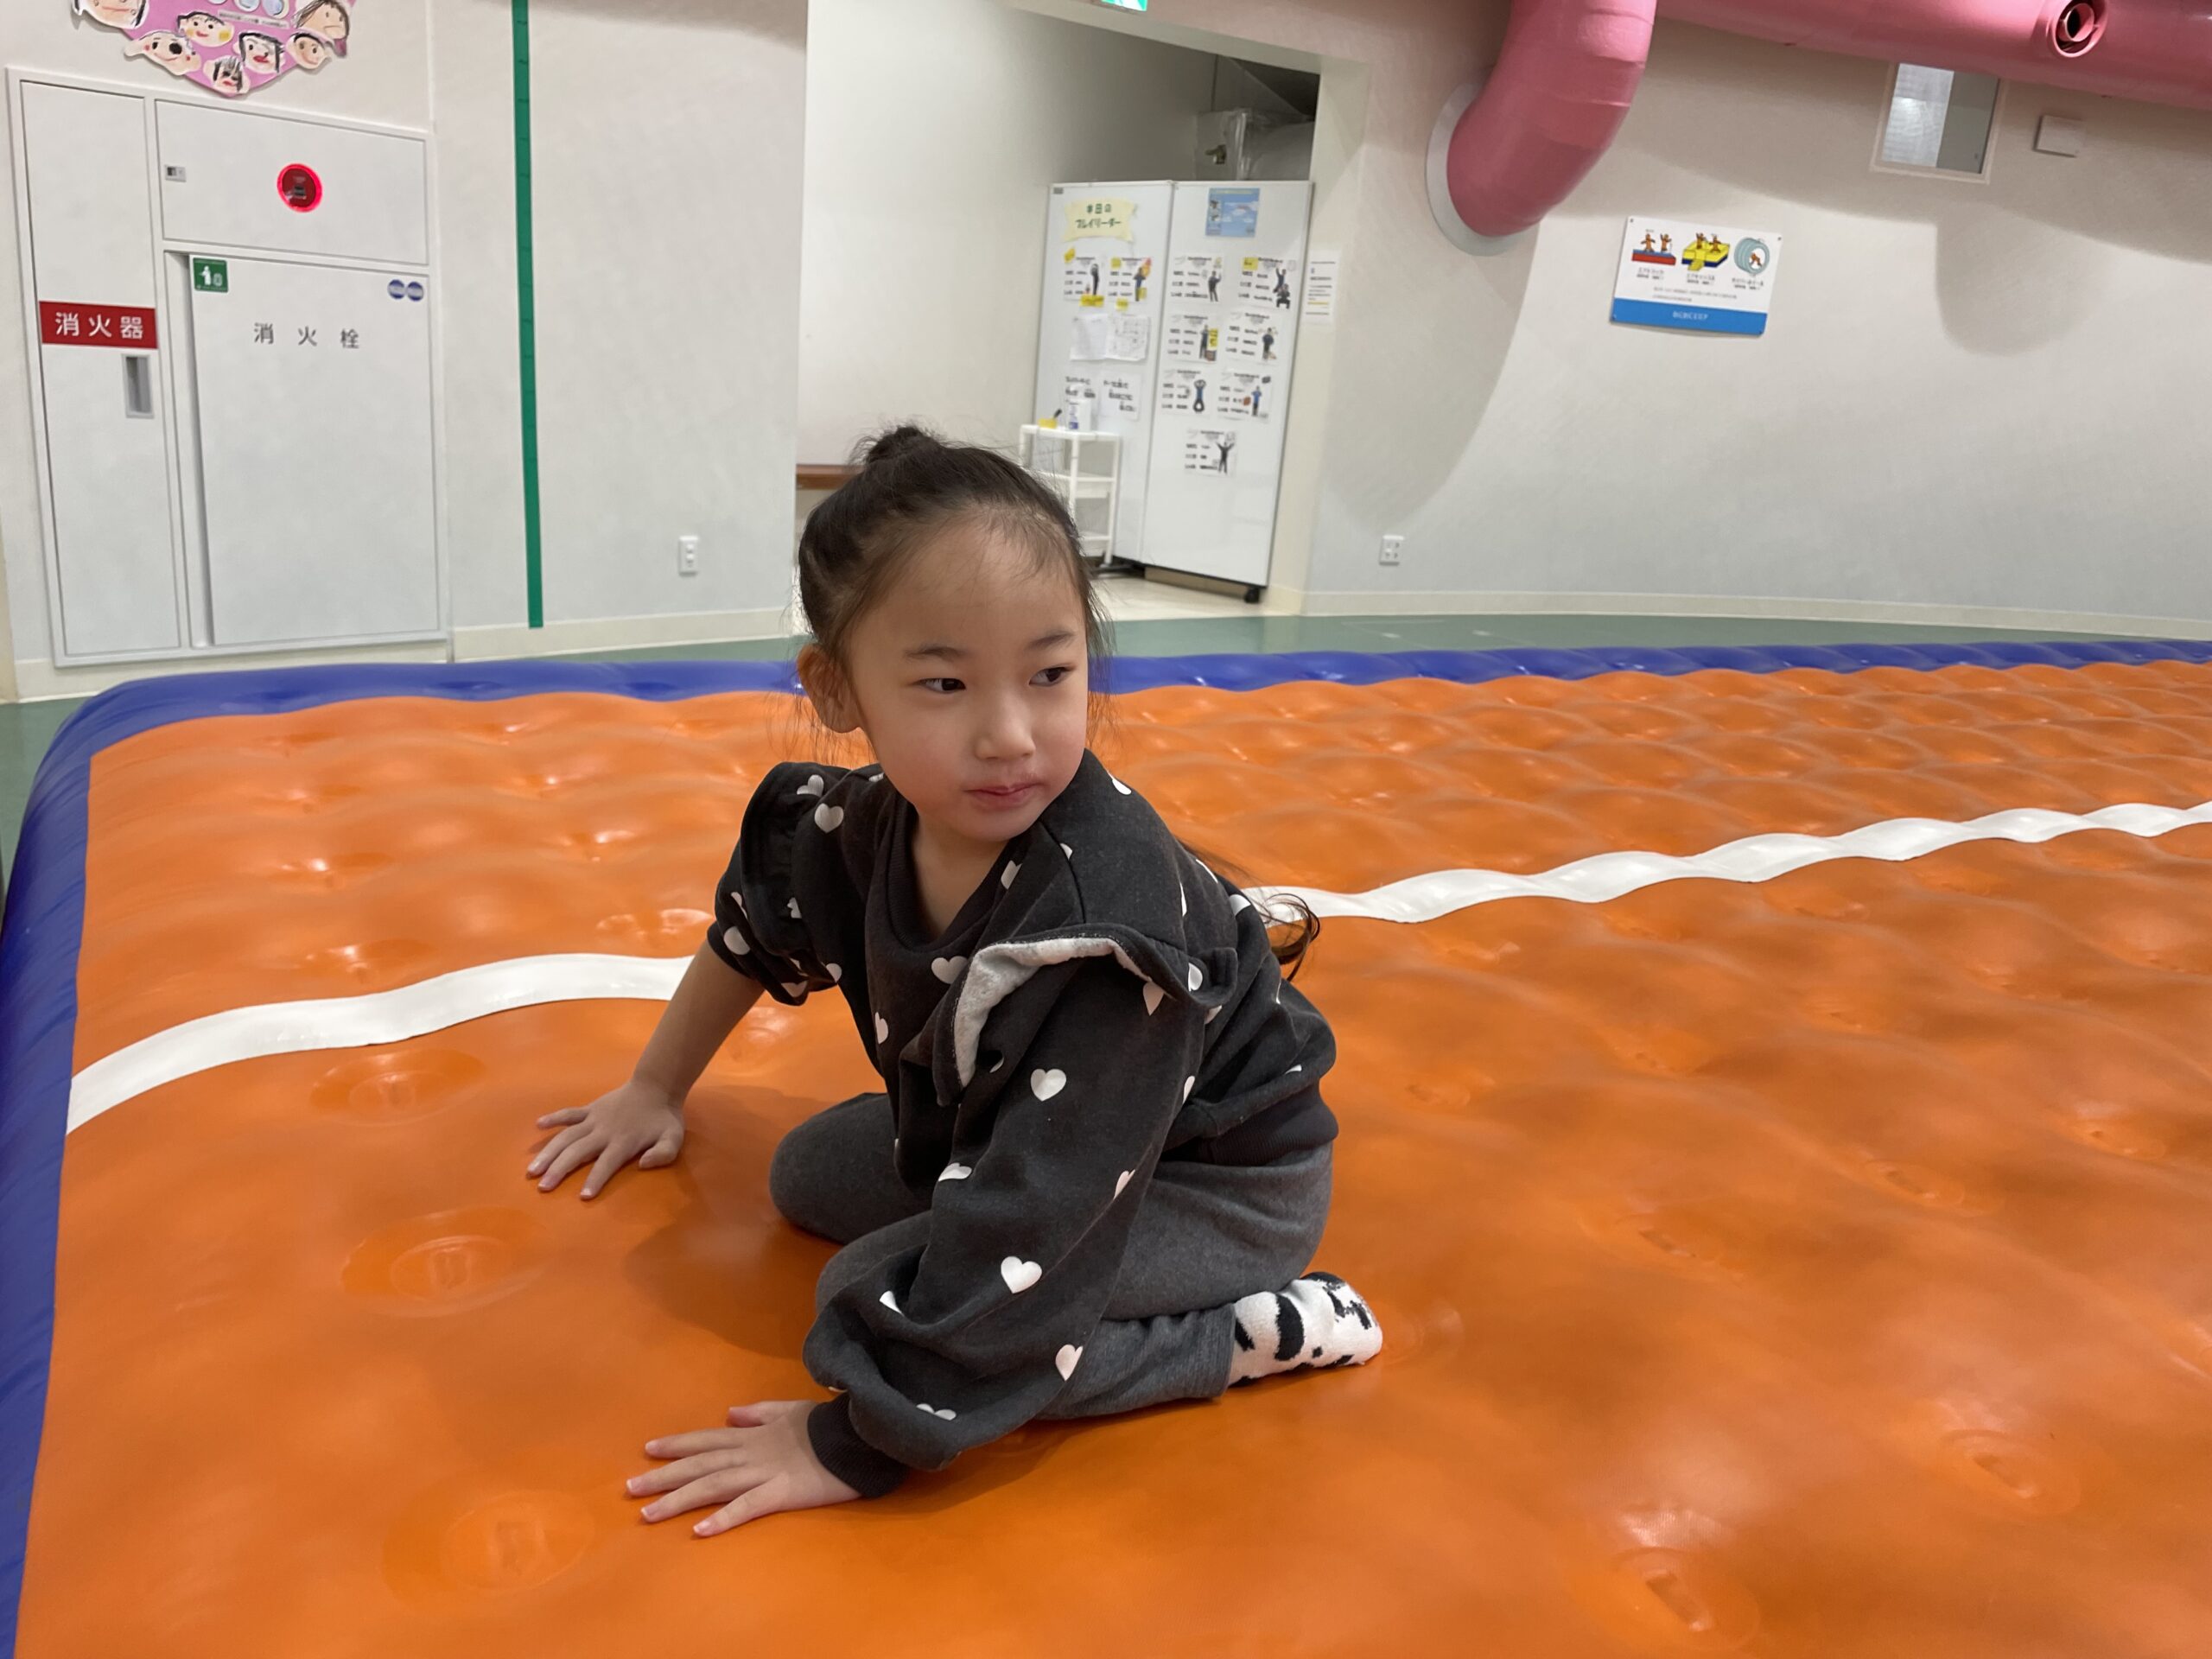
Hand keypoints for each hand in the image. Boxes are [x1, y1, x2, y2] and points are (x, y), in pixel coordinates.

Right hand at [527, 1078, 683, 1198]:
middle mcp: (603, 1131)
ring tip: (532, 1169)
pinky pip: (569, 1113)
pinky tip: (538, 1125)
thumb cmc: (663, 1119)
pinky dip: (554, 1118)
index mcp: (623, 1141)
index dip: (596, 1179)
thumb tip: (643, 1165)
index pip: (606, 1164)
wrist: (656, 1086)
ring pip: (566, 1136)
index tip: (583, 1196)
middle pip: (577, 1152)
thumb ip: (662, 1154)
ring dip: (548, 1152)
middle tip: (543, 1187)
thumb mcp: (673, 1138)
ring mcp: (594, 1119)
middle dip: (559, 1170)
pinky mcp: (590, 1109)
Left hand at [628, 1402, 862, 1535]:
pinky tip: (700, 1530)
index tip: (648, 1450)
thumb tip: (730, 1413)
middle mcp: (750, 1451)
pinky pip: (748, 1506)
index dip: (677, 1444)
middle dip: (663, 1476)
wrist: (859, 1434)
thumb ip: (759, 1412)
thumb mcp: (790, 1410)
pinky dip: (723, 1517)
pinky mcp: (782, 1492)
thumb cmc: (827, 1425)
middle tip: (629, 1489)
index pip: (707, 1438)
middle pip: (699, 1464)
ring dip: (679, 1499)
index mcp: (753, 1434)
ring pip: (713, 1485)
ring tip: (649, 1514)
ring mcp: (764, 1472)